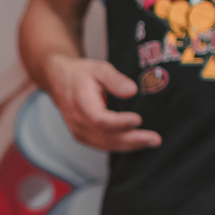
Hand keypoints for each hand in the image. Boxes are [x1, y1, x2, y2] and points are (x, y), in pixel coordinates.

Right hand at [44, 55, 161, 151]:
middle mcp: (78, 121)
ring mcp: (78, 131)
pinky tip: (136, 144)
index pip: (99, 119)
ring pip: (105, 144)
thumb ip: (115, 79)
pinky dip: (120, 146)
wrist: (59, 81)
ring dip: (129, 145)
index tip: (138, 120)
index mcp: (81, 103)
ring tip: (150, 141)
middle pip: (105, 136)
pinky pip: (102, 145)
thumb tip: (132, 91)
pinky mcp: (82, 136)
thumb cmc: (80, 74)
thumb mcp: (99, 69)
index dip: (119, 122)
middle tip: (154, 139)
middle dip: (132, 139)